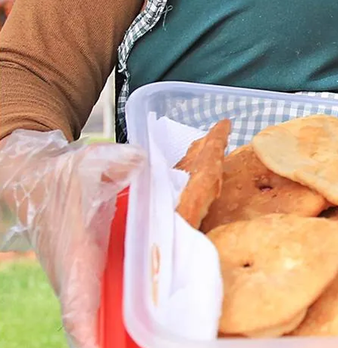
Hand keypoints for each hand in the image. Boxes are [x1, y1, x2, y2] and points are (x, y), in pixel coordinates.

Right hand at [0, 130, 145, 347]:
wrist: (33, 180)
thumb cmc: (63, 177)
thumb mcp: (90, 163)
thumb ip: (118, 162)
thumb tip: (139, 161)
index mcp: (76, 256)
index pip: (78, 305)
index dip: (86, 331)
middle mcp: (75, 276)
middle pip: (89, 324)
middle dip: (109, 343)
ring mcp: (78, 279)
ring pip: (95, 316)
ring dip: (116, 335)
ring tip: (149, 346)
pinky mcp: (84, 275)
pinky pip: (100, 304)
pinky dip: (117, 319)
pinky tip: (145, 331)